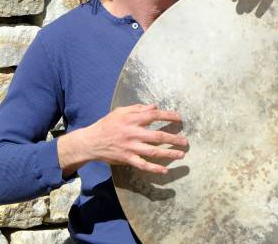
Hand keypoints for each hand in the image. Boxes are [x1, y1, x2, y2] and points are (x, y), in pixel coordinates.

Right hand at [58, 104, 187, 175]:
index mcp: (132, 119)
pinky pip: (143, 165)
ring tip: (181, 155)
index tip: (180, 118)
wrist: (91, 141)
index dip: (168, 116)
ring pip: (153, 151)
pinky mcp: (127, 158)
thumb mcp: (120, 111)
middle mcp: (133, 133)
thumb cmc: (107, 124)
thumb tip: (154, 106)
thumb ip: (137, 108)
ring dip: (169, 154)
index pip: (154, 115)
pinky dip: (154, 168)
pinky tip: (164, 171)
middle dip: (174, 138)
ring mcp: (130, 147)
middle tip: (185, 141)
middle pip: (158, 136)